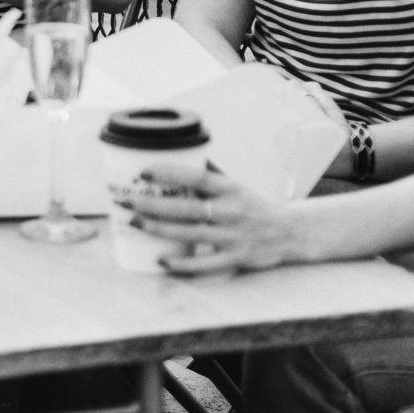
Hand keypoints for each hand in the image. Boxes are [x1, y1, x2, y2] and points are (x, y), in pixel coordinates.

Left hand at [129, 162, 304, 276]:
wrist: (289, 231)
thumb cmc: (252, 204)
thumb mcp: (233, 183)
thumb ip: (208, 171)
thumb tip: (179, 147)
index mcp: (229, 188)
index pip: (196, 177)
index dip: (169, 173)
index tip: (142, 172)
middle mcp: (231, 211)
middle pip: (187, 208)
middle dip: (152, 205)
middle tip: (125, 201)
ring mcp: (234, 236)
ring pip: (190, 234)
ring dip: (158, 230)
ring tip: (134, 223)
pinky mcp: (236, 259)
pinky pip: (205, 264)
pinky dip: (182, 265)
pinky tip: (160, 260)